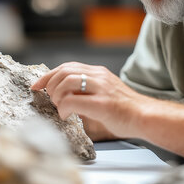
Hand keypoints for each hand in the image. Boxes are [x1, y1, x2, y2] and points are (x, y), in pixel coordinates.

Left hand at [30, 62, 147, 138]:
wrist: (146, 117)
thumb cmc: (125, 111)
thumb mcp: (104, 94)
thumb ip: (86, 93)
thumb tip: (63, 100)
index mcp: (98, 73)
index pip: (67, 66)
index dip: (48, 75)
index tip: (37, 85)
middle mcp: (99, 76)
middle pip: (64, 71)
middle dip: (50, 85)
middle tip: (50, 100)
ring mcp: (101, 88)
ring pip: (66, 82)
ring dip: (57, 96)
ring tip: (60, 108)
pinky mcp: (102, 103)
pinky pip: (73, 101)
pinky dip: (64, 108)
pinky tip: (67, 116)